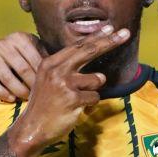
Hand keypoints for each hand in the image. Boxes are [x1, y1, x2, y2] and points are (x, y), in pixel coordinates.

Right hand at [0, 32, 45, 101]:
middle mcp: (4, 44)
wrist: (4, 50)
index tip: (51, 87)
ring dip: (19, 91)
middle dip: (33, 85)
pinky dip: (2, 93)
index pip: (35, 60)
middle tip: (41, 95)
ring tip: (28, 98)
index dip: (44, 76)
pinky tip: (12, 99)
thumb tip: (65, 67)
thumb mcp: (38, 49)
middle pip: (22, 69)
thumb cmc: (27, 53)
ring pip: (7, 78)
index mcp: (20, 37)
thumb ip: (48, 57)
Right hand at [10, 27, 129, 152]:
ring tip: (77, 99)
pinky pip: (95, 97)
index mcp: (50, 63)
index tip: (111, 28)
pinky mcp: (72, 99)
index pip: (78, 46)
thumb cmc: (45, 105)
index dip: (96, 37)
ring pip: (97, 80)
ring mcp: (64, 84)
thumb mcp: (50, 80)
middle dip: (109, 42)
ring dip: (92, 91)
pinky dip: (90, 105)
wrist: (32, 128)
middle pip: (89, 51)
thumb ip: (68, 68)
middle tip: (126, 34)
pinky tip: (76, 109)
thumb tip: (96, 61)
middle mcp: (56, 69)